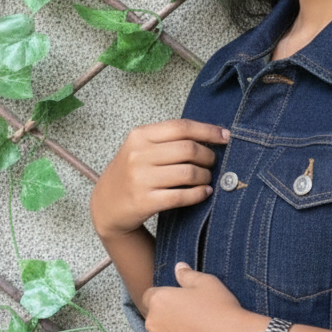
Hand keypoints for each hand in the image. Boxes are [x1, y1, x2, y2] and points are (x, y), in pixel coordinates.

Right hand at [90, 119, 229, 239]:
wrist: (106, 205)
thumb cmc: (130, 173)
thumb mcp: (140, 148)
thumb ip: (168, 140)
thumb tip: (211, 135)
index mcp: (139, 136)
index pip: (181, 127)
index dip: (208, 131)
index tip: (225, 136)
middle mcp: (138, 155)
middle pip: (188, 149)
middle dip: (209, 156)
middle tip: (213, 162)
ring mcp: (140, 179)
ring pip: (189, 173)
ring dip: (205, 176)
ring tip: (207, 178)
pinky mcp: (145, 201)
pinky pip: (182, 196)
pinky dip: (199, 194)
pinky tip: (204, 192)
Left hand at [144, 263, 265, 331]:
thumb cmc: (222, 310)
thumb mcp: (207, 283)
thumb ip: (187, 275)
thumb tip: (178, 268)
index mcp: (159, 300)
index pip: (149, 297)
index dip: (164, 300)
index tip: (177, 306)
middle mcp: (152, 323)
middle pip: (152, 320)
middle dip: (165, 320)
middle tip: (188, 323)